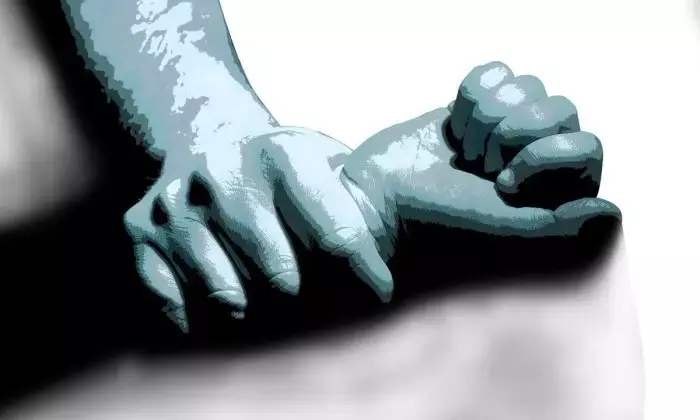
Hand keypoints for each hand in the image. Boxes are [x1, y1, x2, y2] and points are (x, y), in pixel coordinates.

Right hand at [122, 128, 392, 334]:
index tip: (380, 297)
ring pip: (227, 296)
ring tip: (273, 307)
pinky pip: (174, 299)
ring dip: (257, 313)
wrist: (207, 134)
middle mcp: (222, 174)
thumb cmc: (284, 165)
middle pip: (281, 277)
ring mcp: (177, 203)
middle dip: (311, 302)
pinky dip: (201, 318)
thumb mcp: (328, 160)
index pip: (336, 237)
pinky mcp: (142, 228)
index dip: (366, 276)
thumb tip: (389, 269)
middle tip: (327, 310)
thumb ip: (360, 204)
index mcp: (281, 154)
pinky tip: (221, 312)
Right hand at [341, 61, 620, 292]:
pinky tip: (455, 127)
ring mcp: (511, 124)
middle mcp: (540, 153)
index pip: (587, 145)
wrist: (384, 191)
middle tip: (478, 167)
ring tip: (463, 151)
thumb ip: (559, 224)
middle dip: (509, 135)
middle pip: (561, 109)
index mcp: (555, 188)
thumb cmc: (439, 214)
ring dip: (485, 119)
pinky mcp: (482, 102)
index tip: (502, 183)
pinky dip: (469, 96)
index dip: (542, 155)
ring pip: (529, 86)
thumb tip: (610, 210)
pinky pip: (497, 72)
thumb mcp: (504, 225)